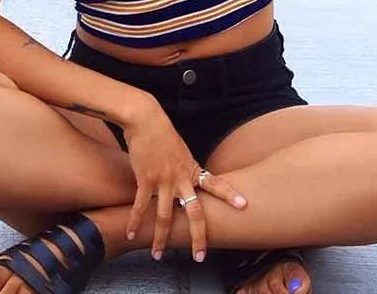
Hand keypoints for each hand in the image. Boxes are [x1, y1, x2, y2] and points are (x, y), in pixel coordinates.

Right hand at [121, 102, 246, 262]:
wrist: (146, 119)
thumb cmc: (162, 133)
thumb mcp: (181, 151)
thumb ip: (186, 169)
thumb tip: (187, 182)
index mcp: (192, 169)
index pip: (216, 184)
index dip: (230, 195)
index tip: (245, 205)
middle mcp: (181, 178)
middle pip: (194, 212)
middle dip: (198, 237)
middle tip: (200, 256)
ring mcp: (163, 180)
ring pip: (164, 216)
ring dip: (161, 238)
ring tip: (158, 254)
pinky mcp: (145, 179)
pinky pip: (140, 205)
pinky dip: (134, 221)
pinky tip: (131, 232)